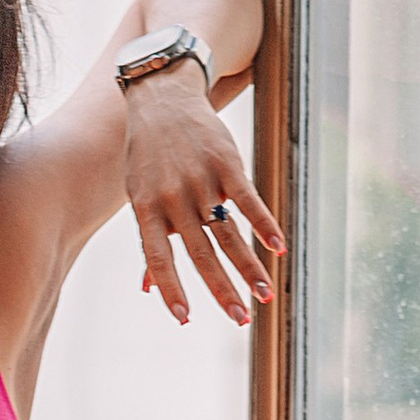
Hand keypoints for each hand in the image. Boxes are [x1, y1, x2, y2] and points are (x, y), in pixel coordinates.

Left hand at [123, 72, 282, 325]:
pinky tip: (278, 249)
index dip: (170, 288)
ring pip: (229, 234)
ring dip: (249, 268)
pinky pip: (248, 201)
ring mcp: (201, 181)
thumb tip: (147, 288)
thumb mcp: (140, 195)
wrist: (162, 100)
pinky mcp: (226, 165)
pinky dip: (264, 225)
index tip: (185, 319)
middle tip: (241, 319)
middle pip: (201, 253)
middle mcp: (174, 199)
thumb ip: (150, 241)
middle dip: (222, 290)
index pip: (159, 258)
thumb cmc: (148, 156)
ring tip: (264, 296)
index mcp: (148, 209)